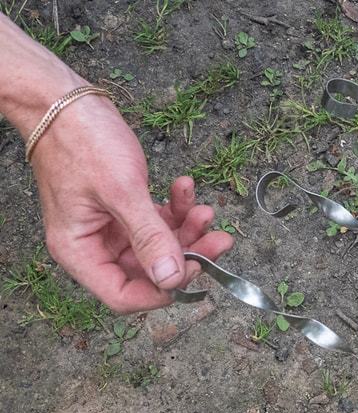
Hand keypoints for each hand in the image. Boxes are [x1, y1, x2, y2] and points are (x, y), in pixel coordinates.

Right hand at [29, 94, 232, 312]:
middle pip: (149, 271)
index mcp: (80, 251)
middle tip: (220, 240)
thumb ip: (149, 238)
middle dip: (187, 255)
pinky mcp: (125, 210)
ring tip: (206, 210)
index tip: (197, 270)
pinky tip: (185, 188)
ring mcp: (111, 229)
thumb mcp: (121, 191)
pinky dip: (176, 209)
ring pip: (160, 246)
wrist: (64, 100)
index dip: (163, 290)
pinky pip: (158, 221)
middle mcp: (94, 246)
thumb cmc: (81, 141)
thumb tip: (172, 279)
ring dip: (188, 231)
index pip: (124, 295)